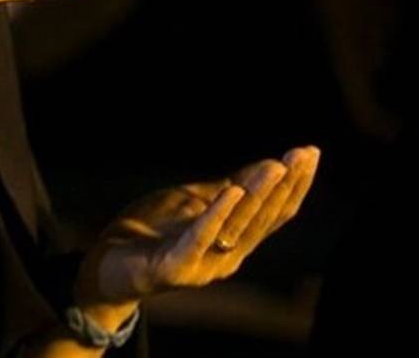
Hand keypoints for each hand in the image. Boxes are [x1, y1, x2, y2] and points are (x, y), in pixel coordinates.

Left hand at [75, 146, 319, 307]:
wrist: (108, 266)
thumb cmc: (151, 232)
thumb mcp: (193, 203)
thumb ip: (227, 190)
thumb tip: (267, 165)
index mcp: (234, 241)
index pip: (274, 213)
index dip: (295, 184)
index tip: (311, 152)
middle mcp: (227, 256)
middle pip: (263, 220)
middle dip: (286, 185)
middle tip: (304, 154)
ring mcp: (203, 264)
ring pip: (238, 227)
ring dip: (259, 195)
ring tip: (276, 166)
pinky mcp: (176, 266)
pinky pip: (200, 238)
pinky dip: (218, 214)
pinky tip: (233, 192)